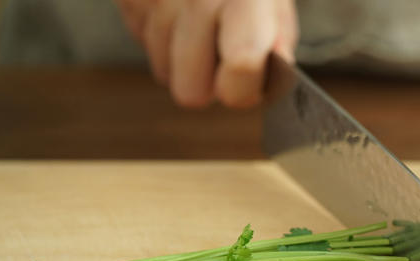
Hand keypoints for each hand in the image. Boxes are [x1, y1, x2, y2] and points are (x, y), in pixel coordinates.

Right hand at [116, 0, 296, 107]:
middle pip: (190, 92)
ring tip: (197, 21)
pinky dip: (159, 33)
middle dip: (205, 82)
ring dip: (181, 56)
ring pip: (163, 72)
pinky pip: (141, 43)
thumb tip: (271, 78)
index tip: (246, 82)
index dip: (243, 89)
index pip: (242, 65)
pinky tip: (174, 7)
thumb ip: (278, 39)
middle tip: (218, 52)